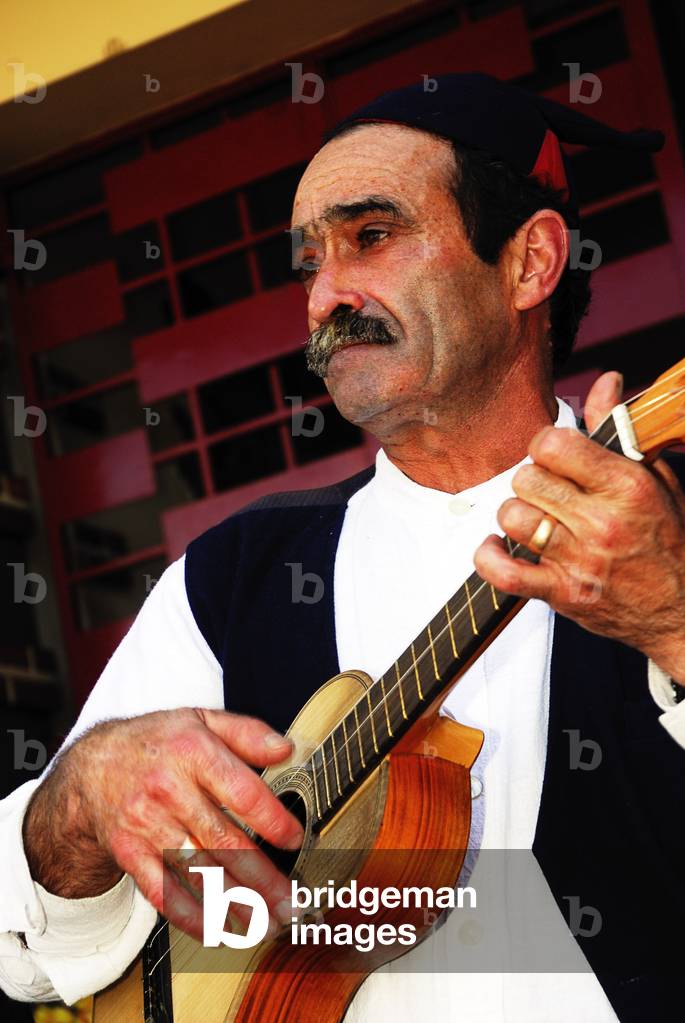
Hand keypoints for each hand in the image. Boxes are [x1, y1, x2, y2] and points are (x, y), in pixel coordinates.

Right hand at [23, 708, 303, 940]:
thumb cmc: (157, 742)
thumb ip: (248, 733)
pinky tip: (218, 930)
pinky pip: (162, 891)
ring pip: (198, 871)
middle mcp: (170, 790)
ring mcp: (147, 824)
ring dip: (235, 903)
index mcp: (193, 752)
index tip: (295, 840)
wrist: (92, 764)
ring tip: (265, 923)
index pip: (242, 793)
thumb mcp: (202, 719)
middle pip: (224, 841)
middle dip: (263, 878)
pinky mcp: (129, 852)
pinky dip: (191, 916)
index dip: (273, 820)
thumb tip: (287, 749)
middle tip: (291, 902)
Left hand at [474, 371, 684, 682]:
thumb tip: (605, 382)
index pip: (554, 444)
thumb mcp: (656, 478)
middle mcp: (601, 522)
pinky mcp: (562, 594)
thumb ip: (619, 430)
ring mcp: (579, 560)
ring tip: (536, 521)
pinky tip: (497, 547)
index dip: (545, 447)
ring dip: (518, 516)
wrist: (681, 610)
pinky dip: (489, 558)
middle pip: (526, 480)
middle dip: (532, 482)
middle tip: (549, 494)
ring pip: (513, 518)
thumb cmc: (668, 542)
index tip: (554, 458)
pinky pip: (504, 572)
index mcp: (626, 486)